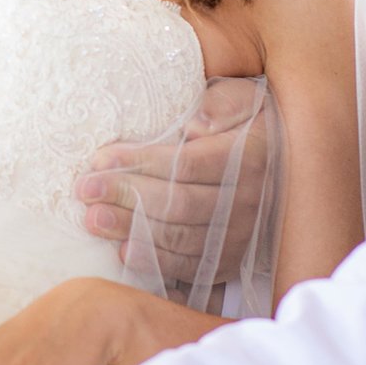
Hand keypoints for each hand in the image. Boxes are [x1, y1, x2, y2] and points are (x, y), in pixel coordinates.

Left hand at [76, 76, 271, 283]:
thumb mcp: (241, 97)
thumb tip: (197, 123)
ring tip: (93, 220)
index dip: (140, 163)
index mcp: (249, 156)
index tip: (101, 159)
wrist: (280, 161)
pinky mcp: (230, 259)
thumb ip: (222, 104)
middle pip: (179, 204)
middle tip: (85, 191)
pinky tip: (124, 252)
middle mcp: (248, 200)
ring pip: (181, 238)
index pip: (186, 164)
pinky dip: (157, 263)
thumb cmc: (248, 121)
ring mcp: (240, 234)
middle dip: (126, 197)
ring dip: (132, 230)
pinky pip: (192, 267)